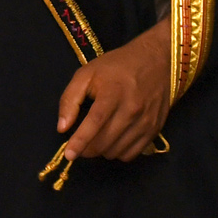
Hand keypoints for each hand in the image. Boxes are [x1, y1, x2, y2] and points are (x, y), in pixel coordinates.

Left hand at [57, 17, 171, 162]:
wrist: (155, 61)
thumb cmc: (116, 66)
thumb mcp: (86, 74)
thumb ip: (70, 99)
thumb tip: (62, 127)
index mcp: (113, 93)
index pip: (95, 123)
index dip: (80, 141)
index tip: (69, 155)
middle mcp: (132, 110)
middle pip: (105, 142)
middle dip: (87, 149)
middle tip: (78, 144)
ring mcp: (146, 122)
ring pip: (117, 151)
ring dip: (101, 151)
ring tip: (96, 138)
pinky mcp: (155, 130)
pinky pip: (131, 153)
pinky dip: (118, 152)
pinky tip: (112, 140)